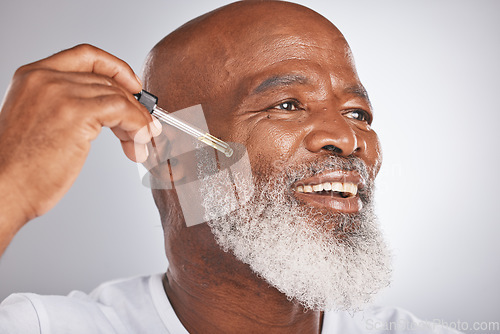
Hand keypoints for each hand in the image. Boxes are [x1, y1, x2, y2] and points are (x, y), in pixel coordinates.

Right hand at [0, 44, 160, 250]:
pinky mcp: (75, 113)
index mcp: (34, 76)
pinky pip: (122, 109)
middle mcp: (45, 78)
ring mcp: (60, 92)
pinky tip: (137, 142)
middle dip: (131, 106)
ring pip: (118, 95)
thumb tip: (112, 109)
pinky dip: (137, 124)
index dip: (117, 68)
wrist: (3, 189)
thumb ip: (69, 106)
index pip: (86, 56)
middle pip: (107, 80)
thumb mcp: (41, 122)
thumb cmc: (22, 167)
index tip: (134, 86)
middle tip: (143, 130)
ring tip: (140, 143)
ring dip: (137, 120)